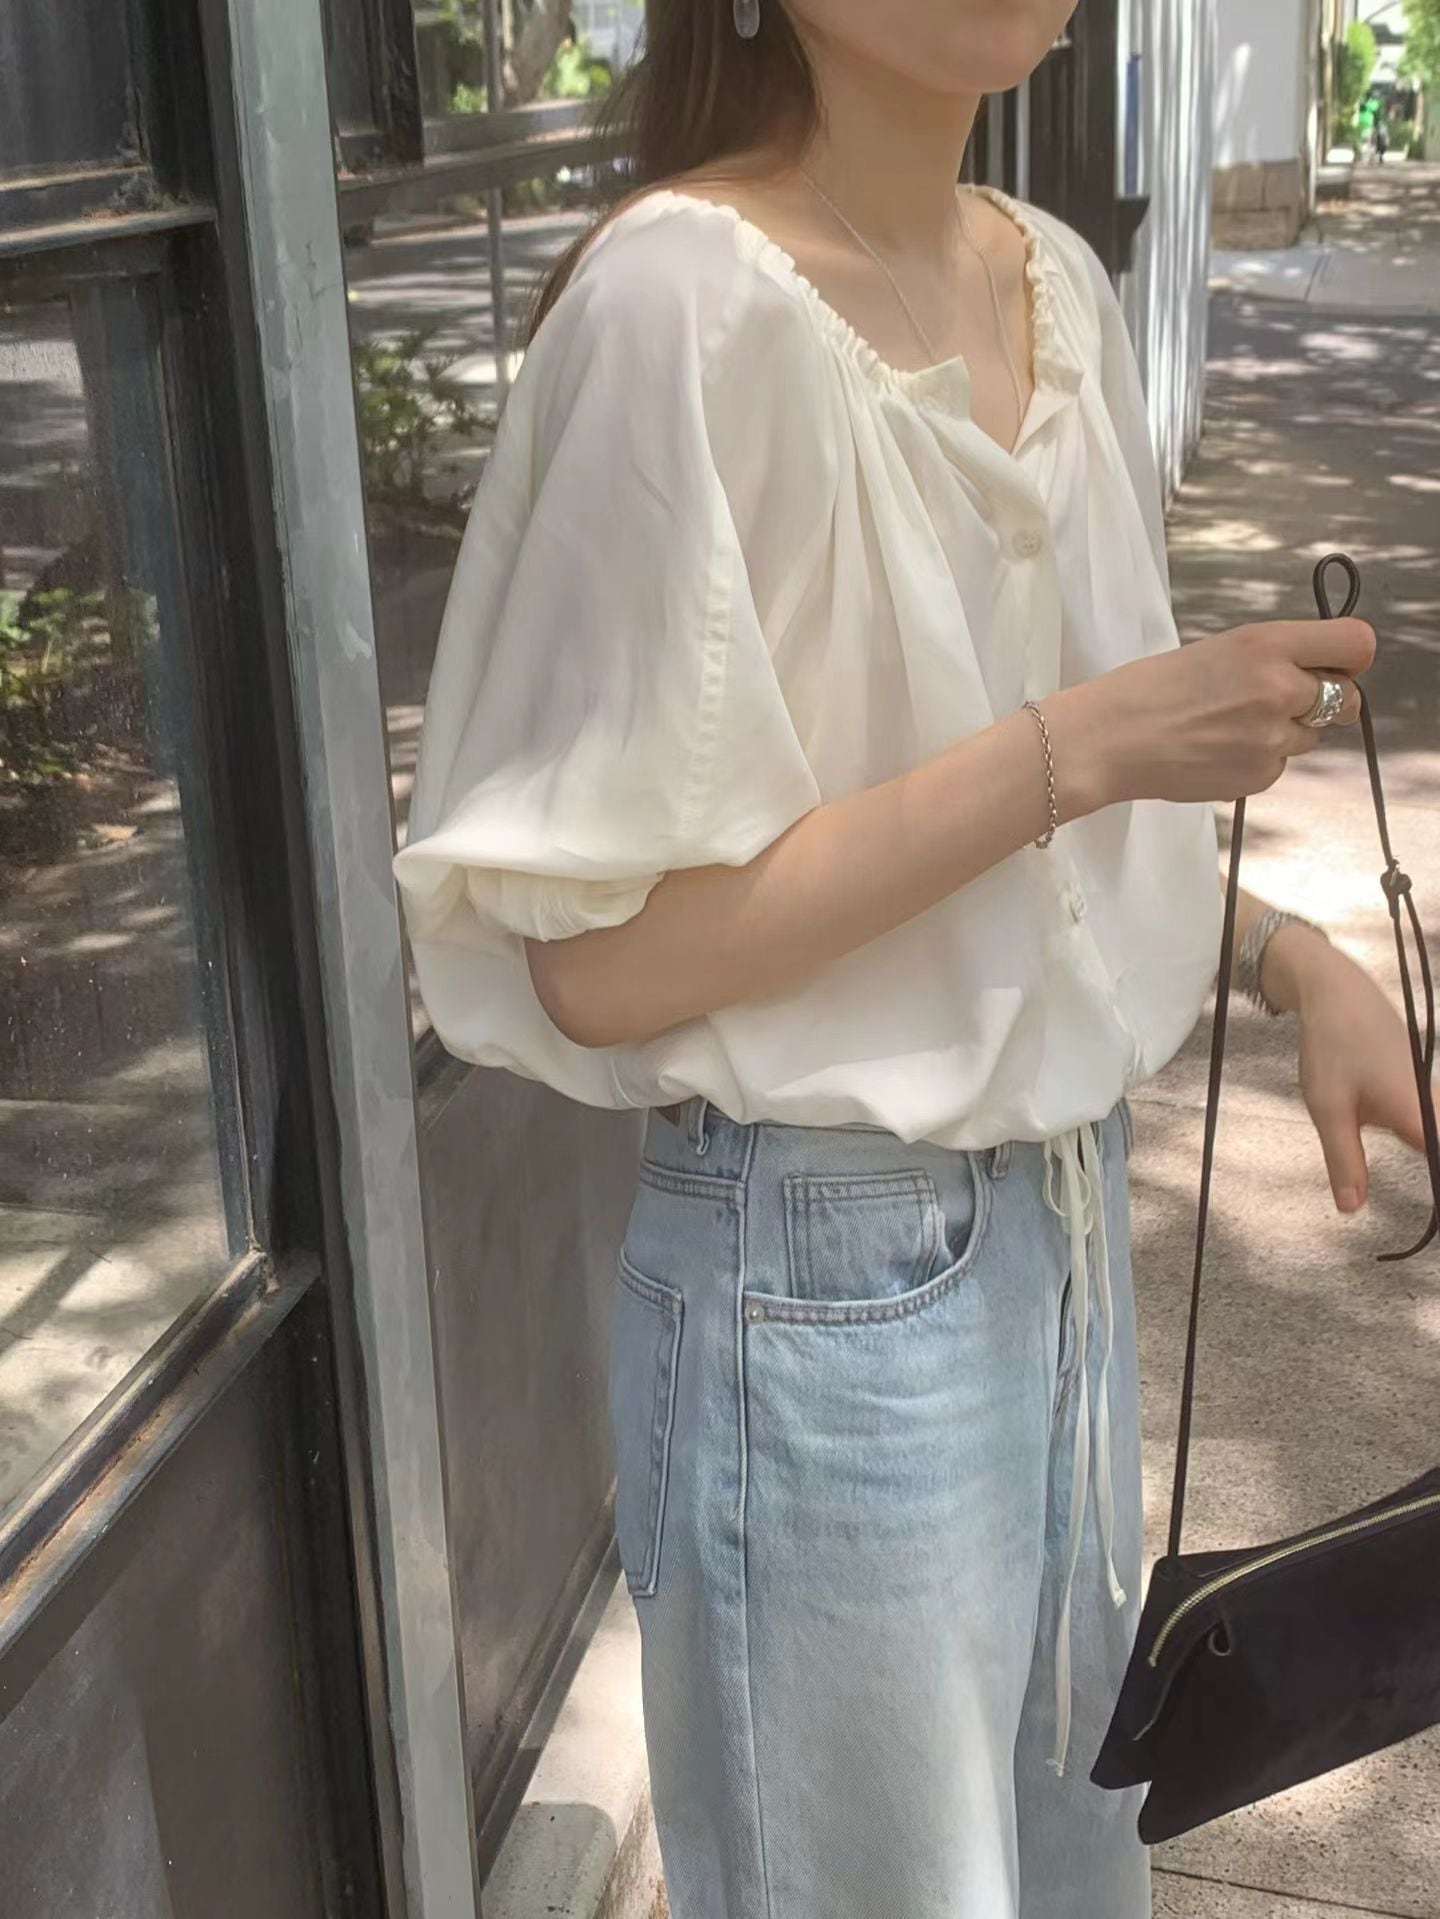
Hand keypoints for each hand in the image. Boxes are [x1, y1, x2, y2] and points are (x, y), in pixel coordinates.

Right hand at [1056, 618, 1376, 812]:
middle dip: (1322, 702)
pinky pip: (1280, 766)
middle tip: (1278, 703)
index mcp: (1267, 644)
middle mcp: (1279, 688)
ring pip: (1311, 736)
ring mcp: (1272, 739)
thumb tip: (1319, 675)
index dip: (1351, 657)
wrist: (1109, 740)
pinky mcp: (1259, 776)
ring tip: (1230, 729)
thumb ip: (1275, 657)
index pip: (1356, 644)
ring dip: (1285, 733)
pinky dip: (1258, 761)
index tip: (1335, 665)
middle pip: (1347, 698)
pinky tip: (1217, 752)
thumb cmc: (1152, 688)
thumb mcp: (1220, 649)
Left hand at [1267, 929, 1429, 1212]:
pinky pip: (1439, 1120)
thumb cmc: (1332, 1047)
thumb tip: (1351, 1209)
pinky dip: (1433, 1139)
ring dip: (1435, 1155)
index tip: (1433, 1223)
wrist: (1339, 992)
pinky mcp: (1426, 1085)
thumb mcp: (1327, 1108)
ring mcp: (1434, 1091)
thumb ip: (1343, 1160)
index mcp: (1417, 1112)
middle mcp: (1436, 1102)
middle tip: (1430, 1219)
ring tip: (1421, 1186)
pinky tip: (1421, 1148)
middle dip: (1439, 1175)